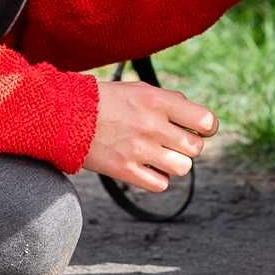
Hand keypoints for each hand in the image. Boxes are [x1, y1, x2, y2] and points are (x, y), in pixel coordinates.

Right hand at [83, 78, 217, 192]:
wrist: (66, 115)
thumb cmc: (107, 101)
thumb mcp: (140, 90)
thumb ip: (171, 102)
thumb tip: (200, 121)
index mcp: (157, 101)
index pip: (205, 120)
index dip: (207, 126)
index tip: (200, 128)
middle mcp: (151, 125)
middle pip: (196, 147)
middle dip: (189, 146)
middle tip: (174, 141)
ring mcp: (139, 150)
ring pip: (183, 168)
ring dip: (175, 163)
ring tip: (160, 155)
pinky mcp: (125, 171)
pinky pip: (161, 184)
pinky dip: (157, 178)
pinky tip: (146, 166)